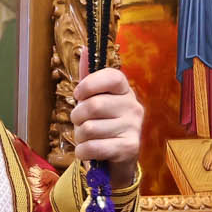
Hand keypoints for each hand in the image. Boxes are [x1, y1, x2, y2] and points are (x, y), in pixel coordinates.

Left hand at [70, 54, 142, 194]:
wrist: (117, 161)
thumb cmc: (102, 126)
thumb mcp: (95, 101)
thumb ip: (89, 78)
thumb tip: (84, 49)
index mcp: (125, 90)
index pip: (111, 76)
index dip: (88, 84)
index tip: (78, 95)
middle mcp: (133, 106)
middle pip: (93, 105)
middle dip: (77, 116)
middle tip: (79, 123)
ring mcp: (134, 127)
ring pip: (89, 129)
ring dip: (79, 136)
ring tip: (87, 138)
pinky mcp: (130, 148)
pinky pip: (93, 147)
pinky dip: (82, 152)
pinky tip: (88, 151)